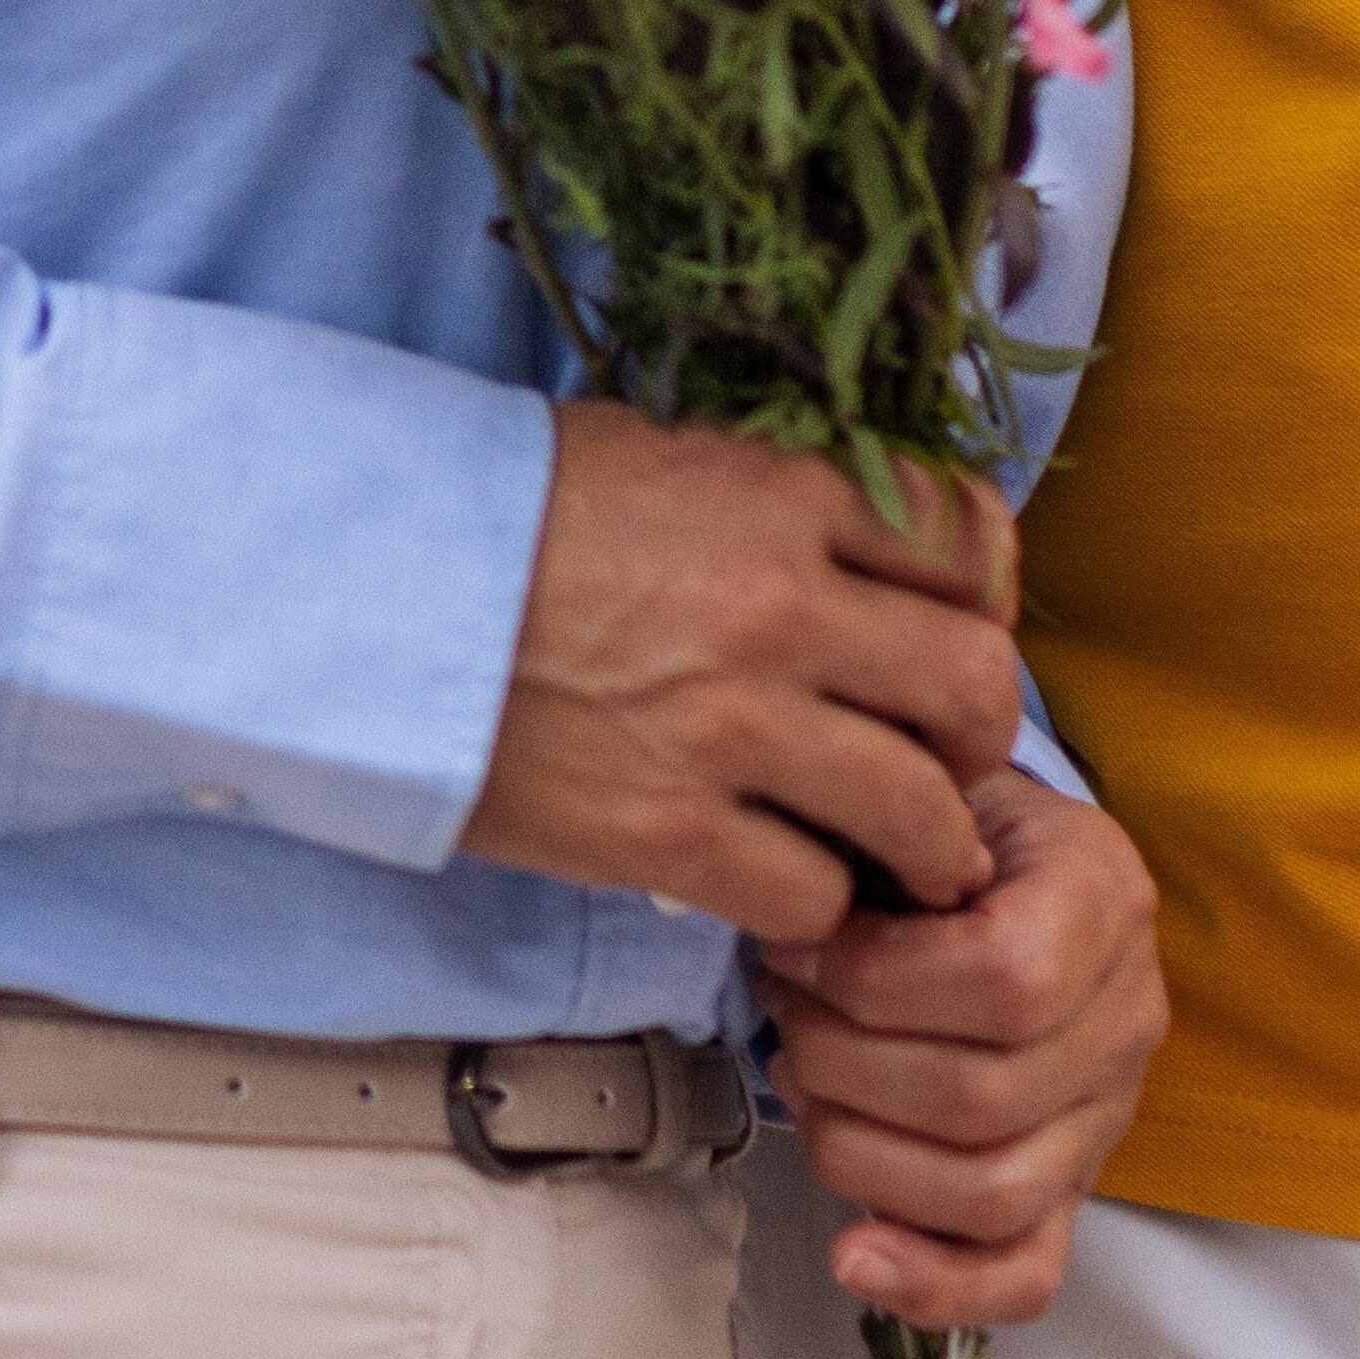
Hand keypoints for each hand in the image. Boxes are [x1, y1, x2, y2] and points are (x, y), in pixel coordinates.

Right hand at [460, 409, 1022, 946]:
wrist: (377, 593)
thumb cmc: (509, 511)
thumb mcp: (665, 451)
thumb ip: (777, 497)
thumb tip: (863, 547)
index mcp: (785, 495)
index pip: (968, 545)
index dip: (982, 599)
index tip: (958, 632)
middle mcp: (784, 609)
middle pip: (974, 688)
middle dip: (978, 734)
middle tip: (947, 758)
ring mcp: (734, 730)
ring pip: (919, 812)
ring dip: (926, 844)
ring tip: (902, 858)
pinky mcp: (672, 837)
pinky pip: (811, 897)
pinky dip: (816, 906)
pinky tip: (789, 887)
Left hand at [758, 770, 1165, 1331]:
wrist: (1008, 857)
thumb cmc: (951, 819)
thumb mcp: (932, 780)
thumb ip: (890, 817)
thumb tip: (807, 905)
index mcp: (1103, 896)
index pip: (1008, 980)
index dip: (876, 980)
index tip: (794, 949)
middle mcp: (1126, 1017)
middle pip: (983, 1098)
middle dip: (843, 1062)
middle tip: (780, 1009)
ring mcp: (1105, 1115)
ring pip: (990, 1192)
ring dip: (859, 1150)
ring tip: (800, 1079)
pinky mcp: (1072, 1190)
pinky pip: (1026, 1272)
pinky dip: (932, 1282)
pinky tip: (853, 1253)